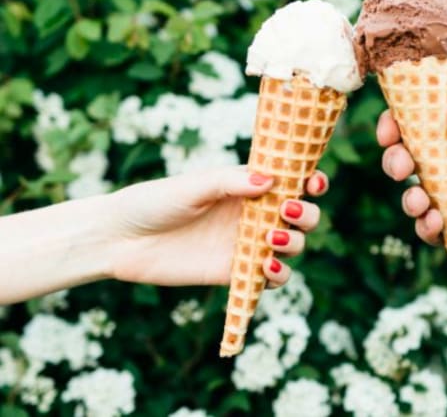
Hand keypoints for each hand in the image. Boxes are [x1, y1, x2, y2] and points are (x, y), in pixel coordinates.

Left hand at [107, 165, 326, 286]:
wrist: (119, 240)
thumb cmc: (153, 202)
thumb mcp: (191, 187)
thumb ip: (229, 183)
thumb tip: (271, 181)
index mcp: (247, 187)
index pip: (292, 182)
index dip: (311, 181)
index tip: (313, 182)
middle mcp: (254, 215)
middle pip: (302, 216)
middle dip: (307, 213)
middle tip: (287, 210)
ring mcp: (247, 245)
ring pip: (293, 246)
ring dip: (295, 242)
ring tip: (270, 238)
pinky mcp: (236, 274)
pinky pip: (271, 278)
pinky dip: (279, 274)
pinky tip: (266, 266)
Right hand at [377, 108, 446, 262]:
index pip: (426, 125)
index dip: (401, 124)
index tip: (390, 129)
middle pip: (414, 161)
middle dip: (396, 161)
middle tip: (401, 166)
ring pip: (419, 198)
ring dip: (409, 199)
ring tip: (420, 202)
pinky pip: (438, 233)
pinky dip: (428, 230)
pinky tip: (436, 226)